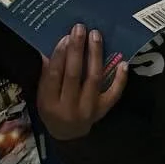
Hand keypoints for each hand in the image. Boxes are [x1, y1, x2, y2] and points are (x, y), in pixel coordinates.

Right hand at [37, 25, 127, 139]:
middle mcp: (69, 107)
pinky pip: (113, 93)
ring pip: (94, 79)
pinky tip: (122, 62)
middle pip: (74, 75)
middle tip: (80, 29)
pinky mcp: (103, 110)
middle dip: (77, 49)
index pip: (54, 75)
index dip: (60, 55)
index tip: (65, 36)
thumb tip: (52, 47)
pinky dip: (120, 78)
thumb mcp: (41, 94)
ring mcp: (88, 109)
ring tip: (96, 36)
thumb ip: (46, 74)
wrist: (68, 134)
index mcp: (50, 102)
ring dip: (95, 55)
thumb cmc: (51, 109)